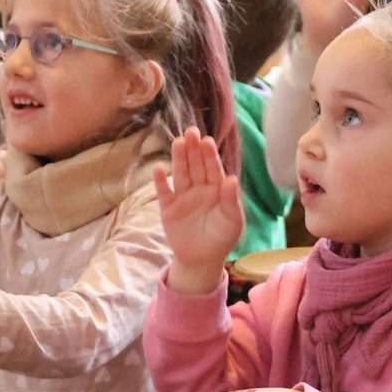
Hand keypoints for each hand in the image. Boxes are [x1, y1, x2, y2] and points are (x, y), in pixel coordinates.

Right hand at [152, 126, 243, 293]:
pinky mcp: (168, 209)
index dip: (210, 155)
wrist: (202, 260)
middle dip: (194, 149)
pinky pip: (164, 193)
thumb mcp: (232, 222)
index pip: (213, 169)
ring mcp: (183, 197)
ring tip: (178, 142)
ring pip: (180, 174)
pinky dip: (161, 181)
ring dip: (179, 159)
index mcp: (217, 189)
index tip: (207, 141)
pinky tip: (159, 168)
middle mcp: (199, 188)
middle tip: (192, 131)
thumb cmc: (221, 238)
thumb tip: (231, 179)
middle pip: (195, 166)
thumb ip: (231, 201)